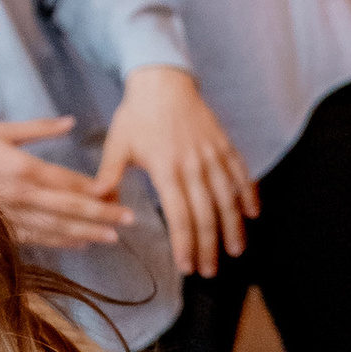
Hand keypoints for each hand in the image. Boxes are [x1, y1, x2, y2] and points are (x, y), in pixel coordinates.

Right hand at [0, 117, 126, 250]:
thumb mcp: (2, 129)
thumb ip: (40, 129)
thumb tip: (71, 122)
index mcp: (23, 168)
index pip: (69, 183)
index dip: (97, 191)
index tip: (118, 194)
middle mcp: (21, 196)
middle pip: (70, 209)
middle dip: (103, 216)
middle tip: (130, 221)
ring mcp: (11, 215)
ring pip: (56, 229)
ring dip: (88, 233)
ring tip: (113, 237)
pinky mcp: (1, 228)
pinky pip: (37, 238)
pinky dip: (61, 242)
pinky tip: (81, 243)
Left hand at [97, 67, 255, 276]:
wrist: (163, 80)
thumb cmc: (138, 113)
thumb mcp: (117, 142)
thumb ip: (109, 173)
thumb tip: (97, 199)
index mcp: (166, 169)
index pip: (180, 216)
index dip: (185, 245)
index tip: (187, 267)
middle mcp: (193, 166)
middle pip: (206, 215)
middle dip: (209, 247)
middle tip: (210, 271)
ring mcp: (213, 156)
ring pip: (229, 199)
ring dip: (234, 228)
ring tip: (236, 251)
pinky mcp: (225, 146)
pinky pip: (242, 175)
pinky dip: (249, 195)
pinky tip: (253, 214)